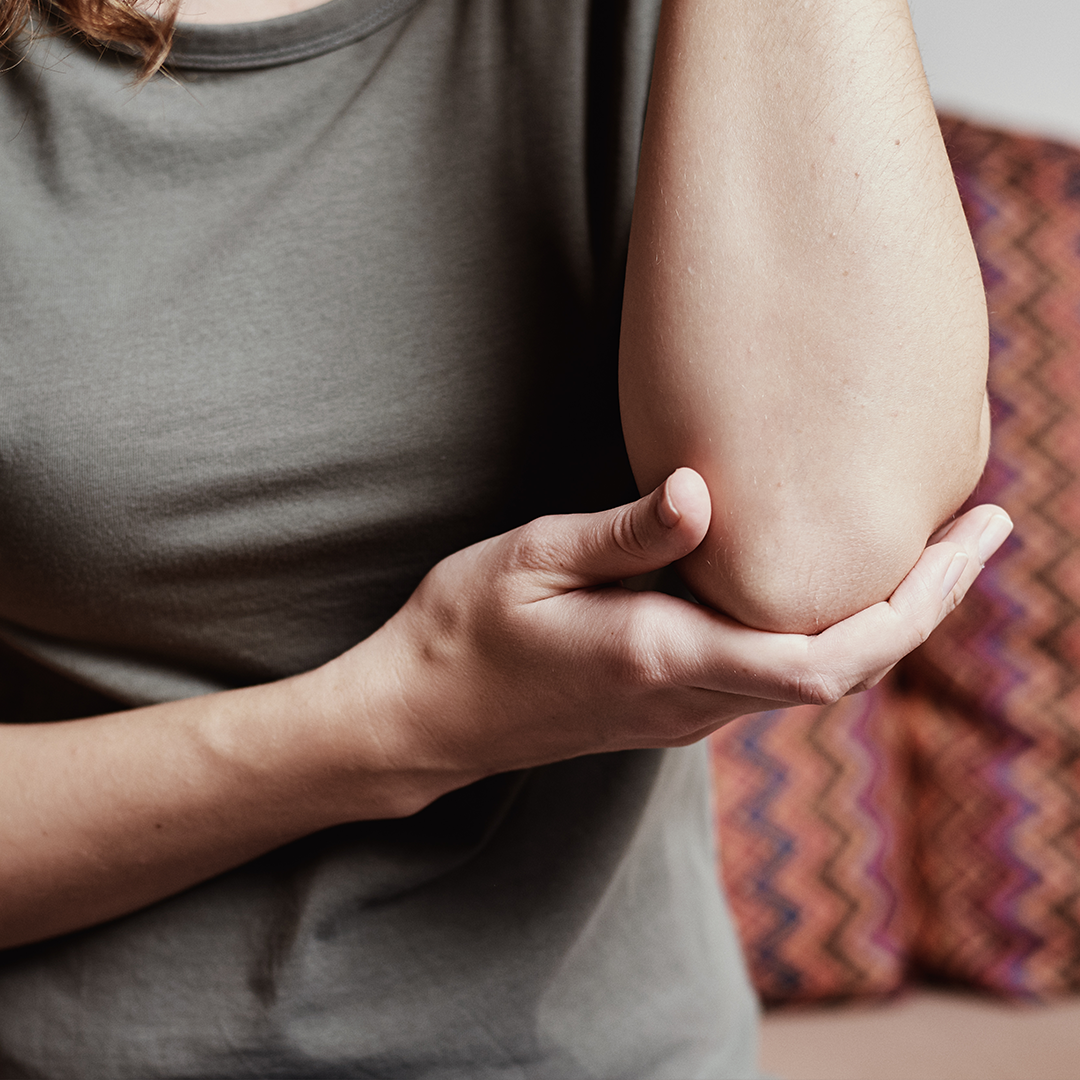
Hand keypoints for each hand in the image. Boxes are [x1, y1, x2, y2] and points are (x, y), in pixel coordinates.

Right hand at [332, 469, 1010, 809]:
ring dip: (887, 617)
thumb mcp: (531, 561)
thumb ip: (622, 534)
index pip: (830, 656)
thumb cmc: (467, 628)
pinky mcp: (670, 706)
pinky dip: (832, 629)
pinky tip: (832, 582)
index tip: (973, 537)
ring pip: (820, 674)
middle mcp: (691, 700)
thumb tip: (699, 489)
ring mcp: (684, 713)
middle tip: (984, 528)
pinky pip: (776, 672)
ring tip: (929, 545)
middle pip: (849, 668)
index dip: (917, 602)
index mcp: (665, 657)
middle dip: (928, 602)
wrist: (428, 716)